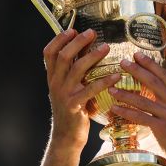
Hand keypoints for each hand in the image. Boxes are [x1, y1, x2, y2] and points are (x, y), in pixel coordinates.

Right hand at [43, 28, 120, 148]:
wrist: (67, 136)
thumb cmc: (73, 108)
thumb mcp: (69, 87)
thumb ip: (75, 69)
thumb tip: (87, 46)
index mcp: (52, 77)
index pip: (49, 53)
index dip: (58, 39)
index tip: (72, 29)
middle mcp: (55, 83)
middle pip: (63, 56)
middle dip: (78, 42)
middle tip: (92, 33)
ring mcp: (64, 94)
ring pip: (77, 69)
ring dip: (92, 56)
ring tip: (106, 47)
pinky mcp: (74, 105)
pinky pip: (90, 89)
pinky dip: (104, 81)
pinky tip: (116, 75)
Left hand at [108, 52, 165, 162]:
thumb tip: (152, 80)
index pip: (164, 75)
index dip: (150, 64)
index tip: (137, 55)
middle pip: (154, 83)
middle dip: (137, 71)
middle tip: (123, 62)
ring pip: (144, 101)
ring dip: (126, 94)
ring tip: (111, 88)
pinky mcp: (161, 127)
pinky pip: (141, 117)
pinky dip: (127, 112)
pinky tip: (115, 108)